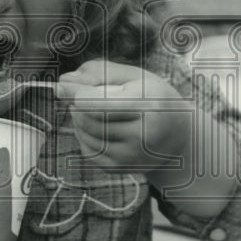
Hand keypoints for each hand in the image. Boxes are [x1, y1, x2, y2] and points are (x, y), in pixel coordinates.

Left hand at [57, 59, 194, 172]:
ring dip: (79, 120)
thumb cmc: (153, 98)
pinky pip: (87, 151)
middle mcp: (141, 134)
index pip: (95, 103)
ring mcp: (131, 155)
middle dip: (78, 104)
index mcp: (147, 105)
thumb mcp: (134, 76)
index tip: (61, 85)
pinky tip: (99, 127)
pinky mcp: (121, 168)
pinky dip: (85, 136)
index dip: (73, 93)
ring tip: (94, 109)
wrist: (178, 137)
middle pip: (86, 118)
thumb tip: (65, 80)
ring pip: (84, 134)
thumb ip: (99, 72)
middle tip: (84, 95)